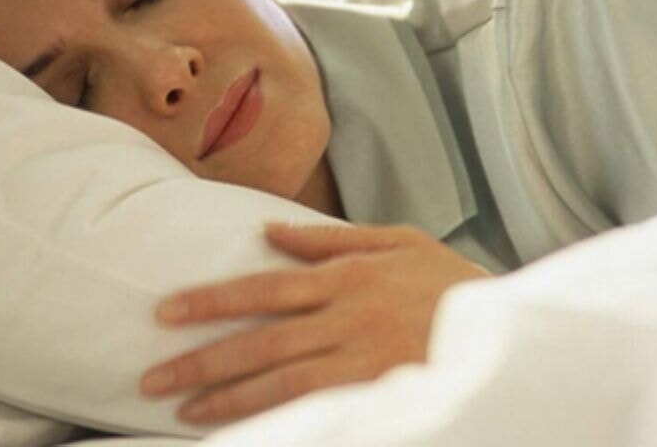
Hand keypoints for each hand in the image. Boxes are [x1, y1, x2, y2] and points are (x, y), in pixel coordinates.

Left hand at [139, 222, 490, 424]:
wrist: (504, 329)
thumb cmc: (447, 282)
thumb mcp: (398, 241)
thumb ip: (331, 239)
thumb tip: (269, 230)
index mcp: (349, 274)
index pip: (265, 286)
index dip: (213, 299)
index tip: (166, 311)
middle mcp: (349, 316)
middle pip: (262, 338)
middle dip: (203, 358)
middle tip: (152, 376)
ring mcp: (363, 359)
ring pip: (282, 380)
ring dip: (228, 396)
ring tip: (183, 409)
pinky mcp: (377, 392)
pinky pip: (316, 408)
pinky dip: (276, 418)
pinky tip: (244, 429)